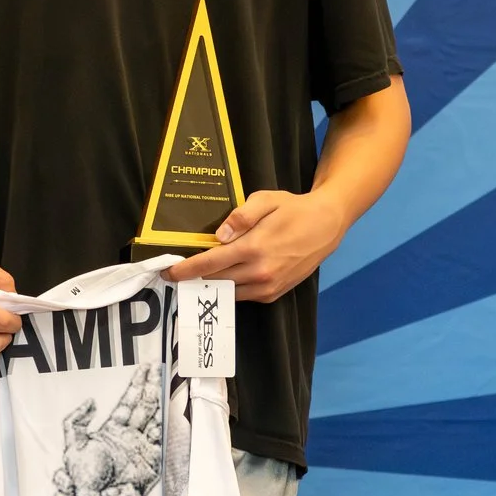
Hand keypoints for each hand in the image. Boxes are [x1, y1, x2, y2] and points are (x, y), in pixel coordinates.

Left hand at [165, 189, 348, 301]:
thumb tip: (218, 236)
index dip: (186, 269)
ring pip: (229, 292)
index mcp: (253, 248)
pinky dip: (231, 288)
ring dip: (211, 286)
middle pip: (215, 280)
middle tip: (177, 274)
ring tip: (196, 278)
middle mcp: (259, 272)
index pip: (210, 263)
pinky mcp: (275, 293)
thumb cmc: (293, 209)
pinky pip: (244, 295)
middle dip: (194, 278)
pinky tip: (224, 279)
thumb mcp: (265, 200)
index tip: (168, 272)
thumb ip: (240, 216)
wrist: (326, 225)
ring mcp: (268, 286)